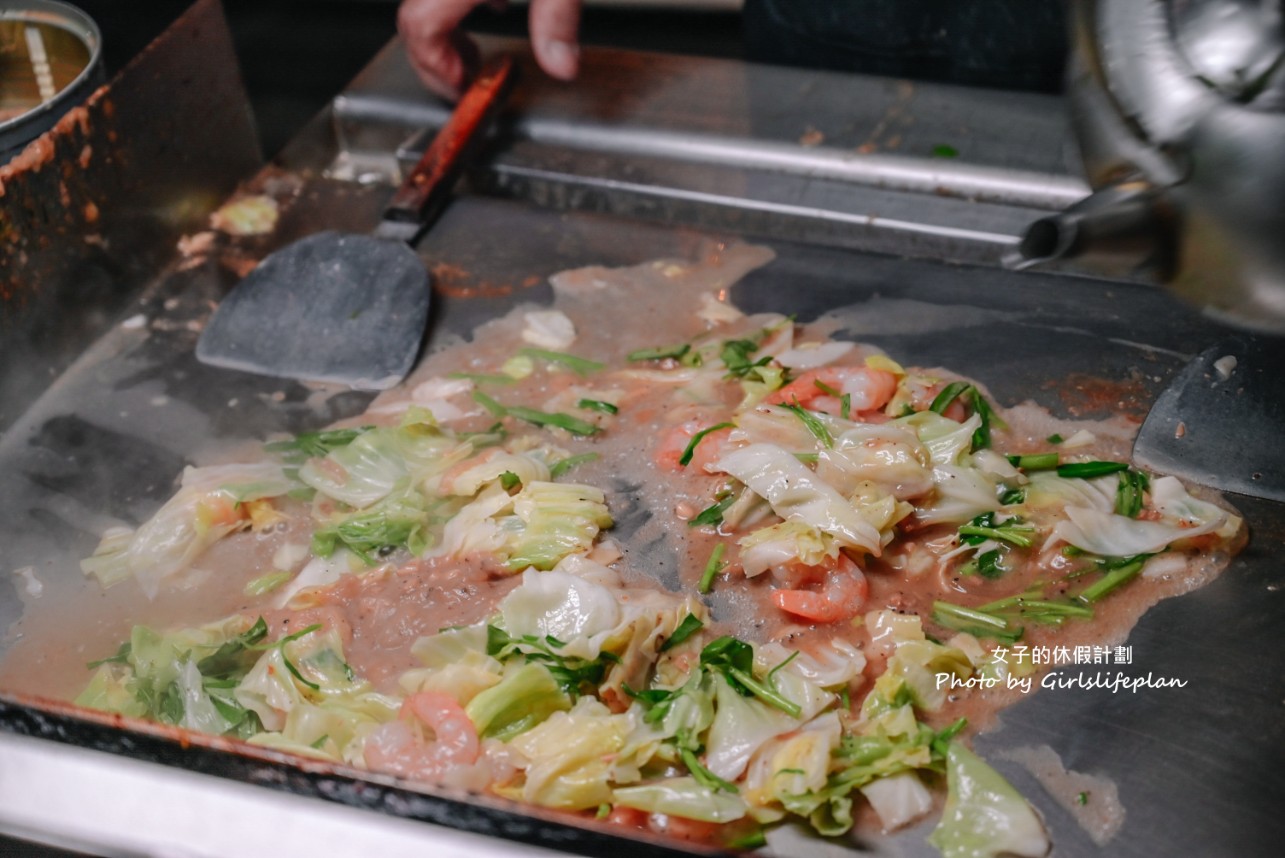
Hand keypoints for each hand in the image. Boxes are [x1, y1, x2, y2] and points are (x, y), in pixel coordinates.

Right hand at [398, 0, 582, 98]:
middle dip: (435, 61)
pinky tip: (491, 8)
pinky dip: (457, 8)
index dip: (436, 67)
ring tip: (472, 55)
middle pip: (413, 19)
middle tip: (465, 84)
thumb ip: (557, 18)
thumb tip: (561, 66)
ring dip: (443, 35)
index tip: (462, 89)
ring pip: (424, 4)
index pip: (422, 26)